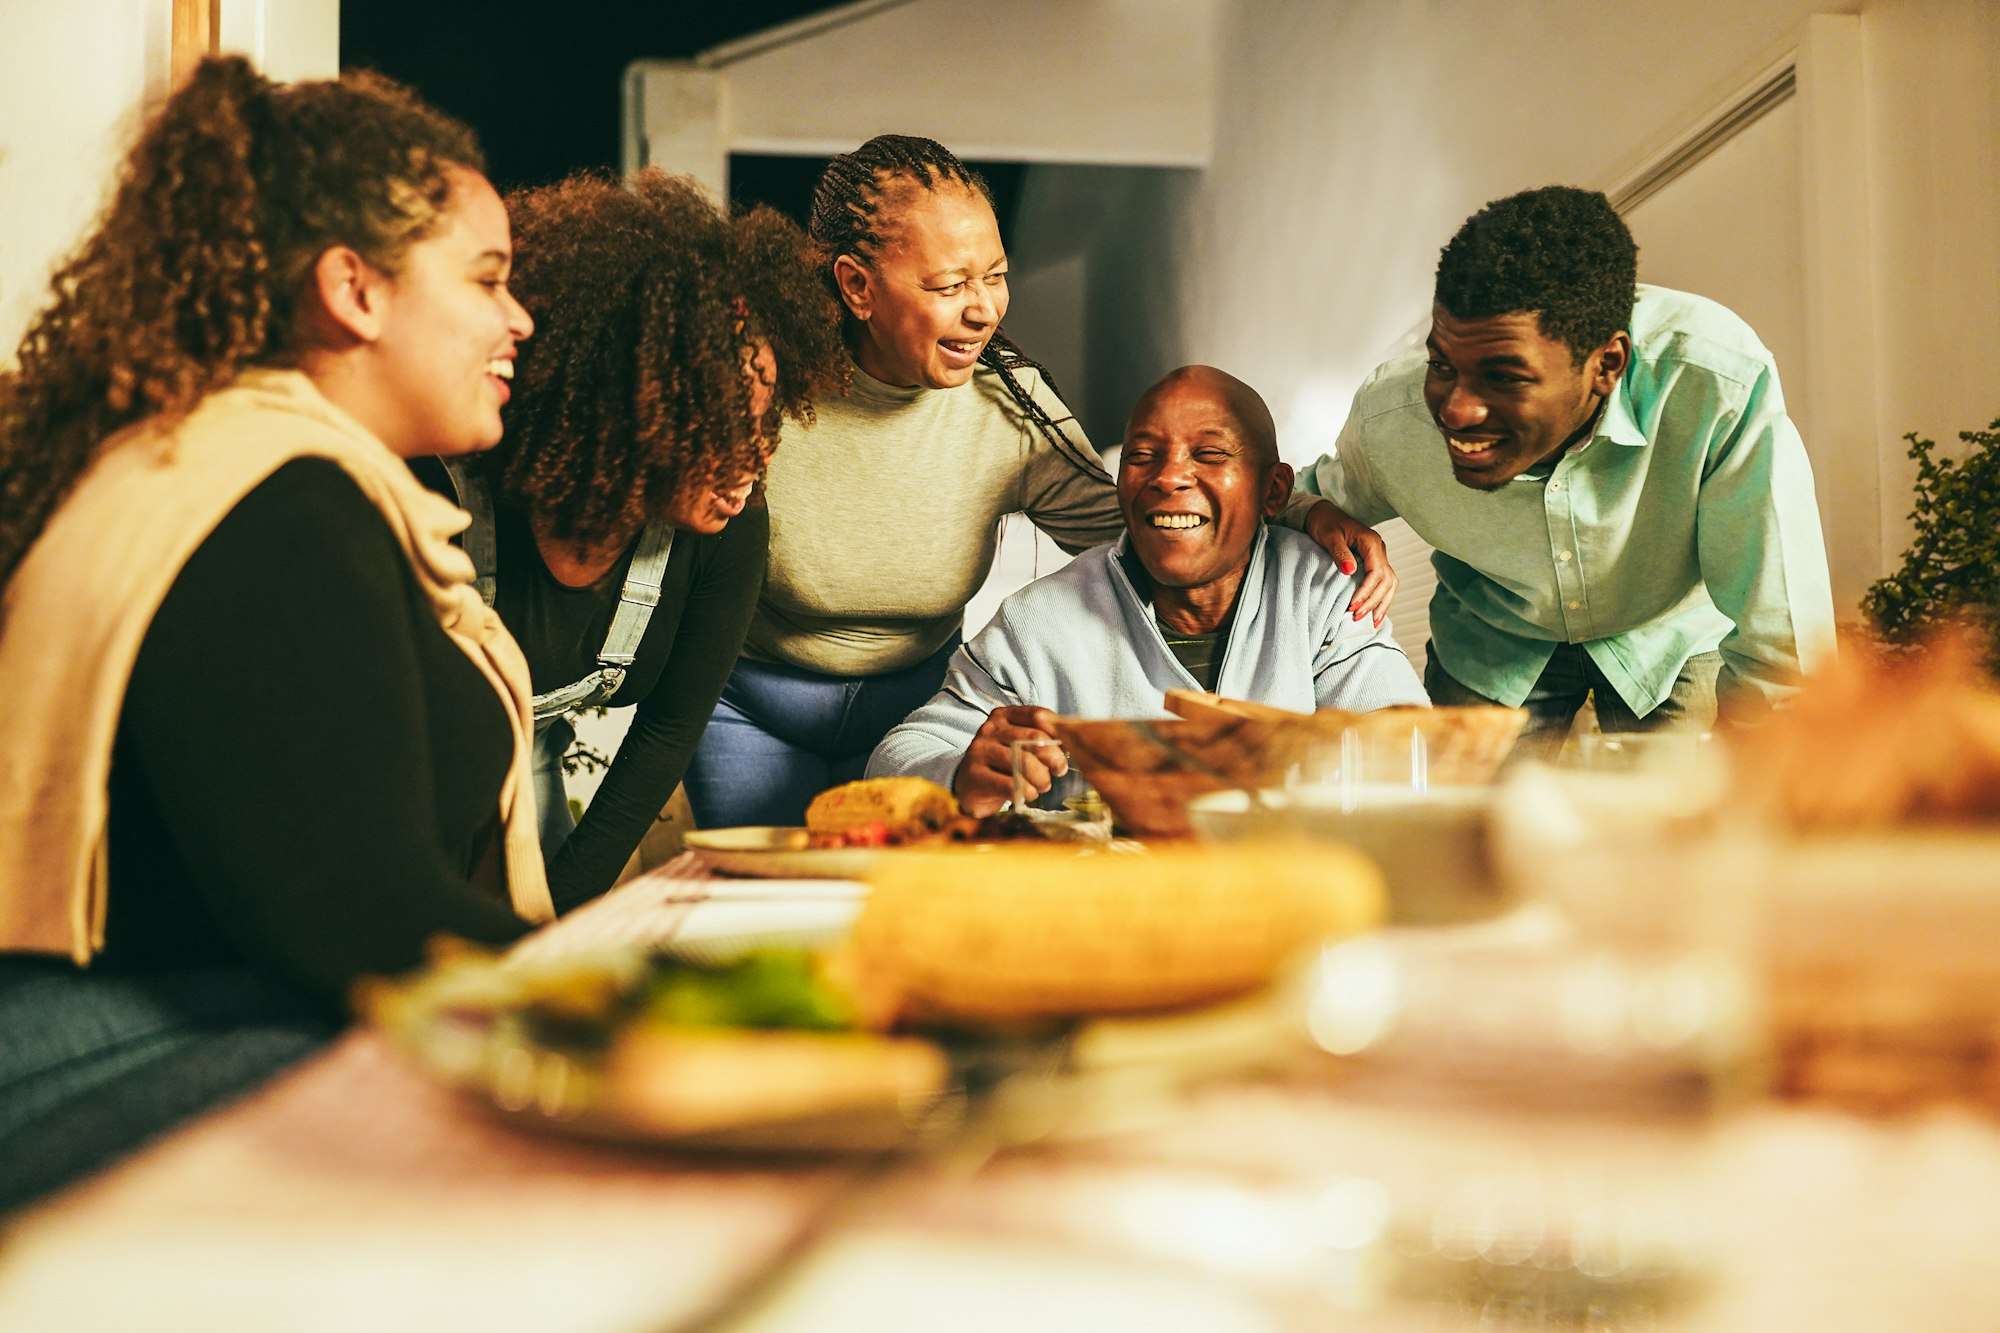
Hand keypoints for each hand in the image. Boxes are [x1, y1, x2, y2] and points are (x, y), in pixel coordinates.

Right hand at [952, 704, 1067, 817]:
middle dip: (1053, 758)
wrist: (968, 786)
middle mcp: (990, 729)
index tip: (1066, 749)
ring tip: (1042, 786)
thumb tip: (1070, 741)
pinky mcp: (975, 775)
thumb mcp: (1018, 744)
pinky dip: (1026, 792)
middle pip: (1034, 739)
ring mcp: (980, 750)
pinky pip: (1010, 784)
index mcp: (1003, 716)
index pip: (1037, 715)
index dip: (1057, 732)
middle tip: (1059, 771)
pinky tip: (1027, 794)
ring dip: (1041, 779)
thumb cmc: (1001, 765)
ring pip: (1023, 762)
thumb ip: (1040, 738)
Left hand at [1305, 499, 1396, 624]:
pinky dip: (1382, 599)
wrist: (1323, 514)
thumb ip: (1340, 554)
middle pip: (1386, 581)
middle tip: (1356, 617)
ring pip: (1390, 584)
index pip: (1376, 572)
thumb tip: (1350, 571)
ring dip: (1382, 604)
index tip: (1353, 605)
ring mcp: (1378, 557)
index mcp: (1372, 542)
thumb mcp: (1329, 537)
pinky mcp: (1373, 563)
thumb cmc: (1325, 524)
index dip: (1366, 591)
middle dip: (1373, 601)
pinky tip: (1376, 614)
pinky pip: (1384, 583)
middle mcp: (1380, 550)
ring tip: (1372, 622)